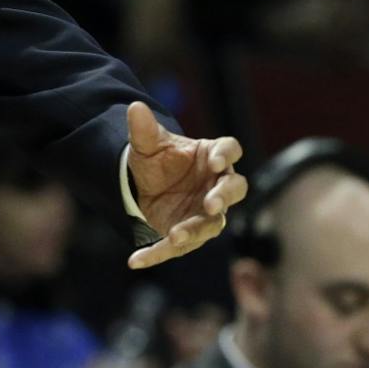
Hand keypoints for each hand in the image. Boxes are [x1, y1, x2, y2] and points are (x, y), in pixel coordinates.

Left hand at [125, 102, 247, 269]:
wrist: (146, 183)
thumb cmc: (159, 159)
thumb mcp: (146, 144)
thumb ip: (143, 130)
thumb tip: (135, 107)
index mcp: (213, 156)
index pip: (230, 151)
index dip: (226, 156)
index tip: (216, 161)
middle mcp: (217, 185)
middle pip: (234, 190)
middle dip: (224, 197)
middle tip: (212, 205)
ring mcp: (206, 211)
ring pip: (212, 224)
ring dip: (196, 230)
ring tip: (176, 236)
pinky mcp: (189, 232)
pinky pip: (177, 245)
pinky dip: (157, 253)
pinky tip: (135, 259)